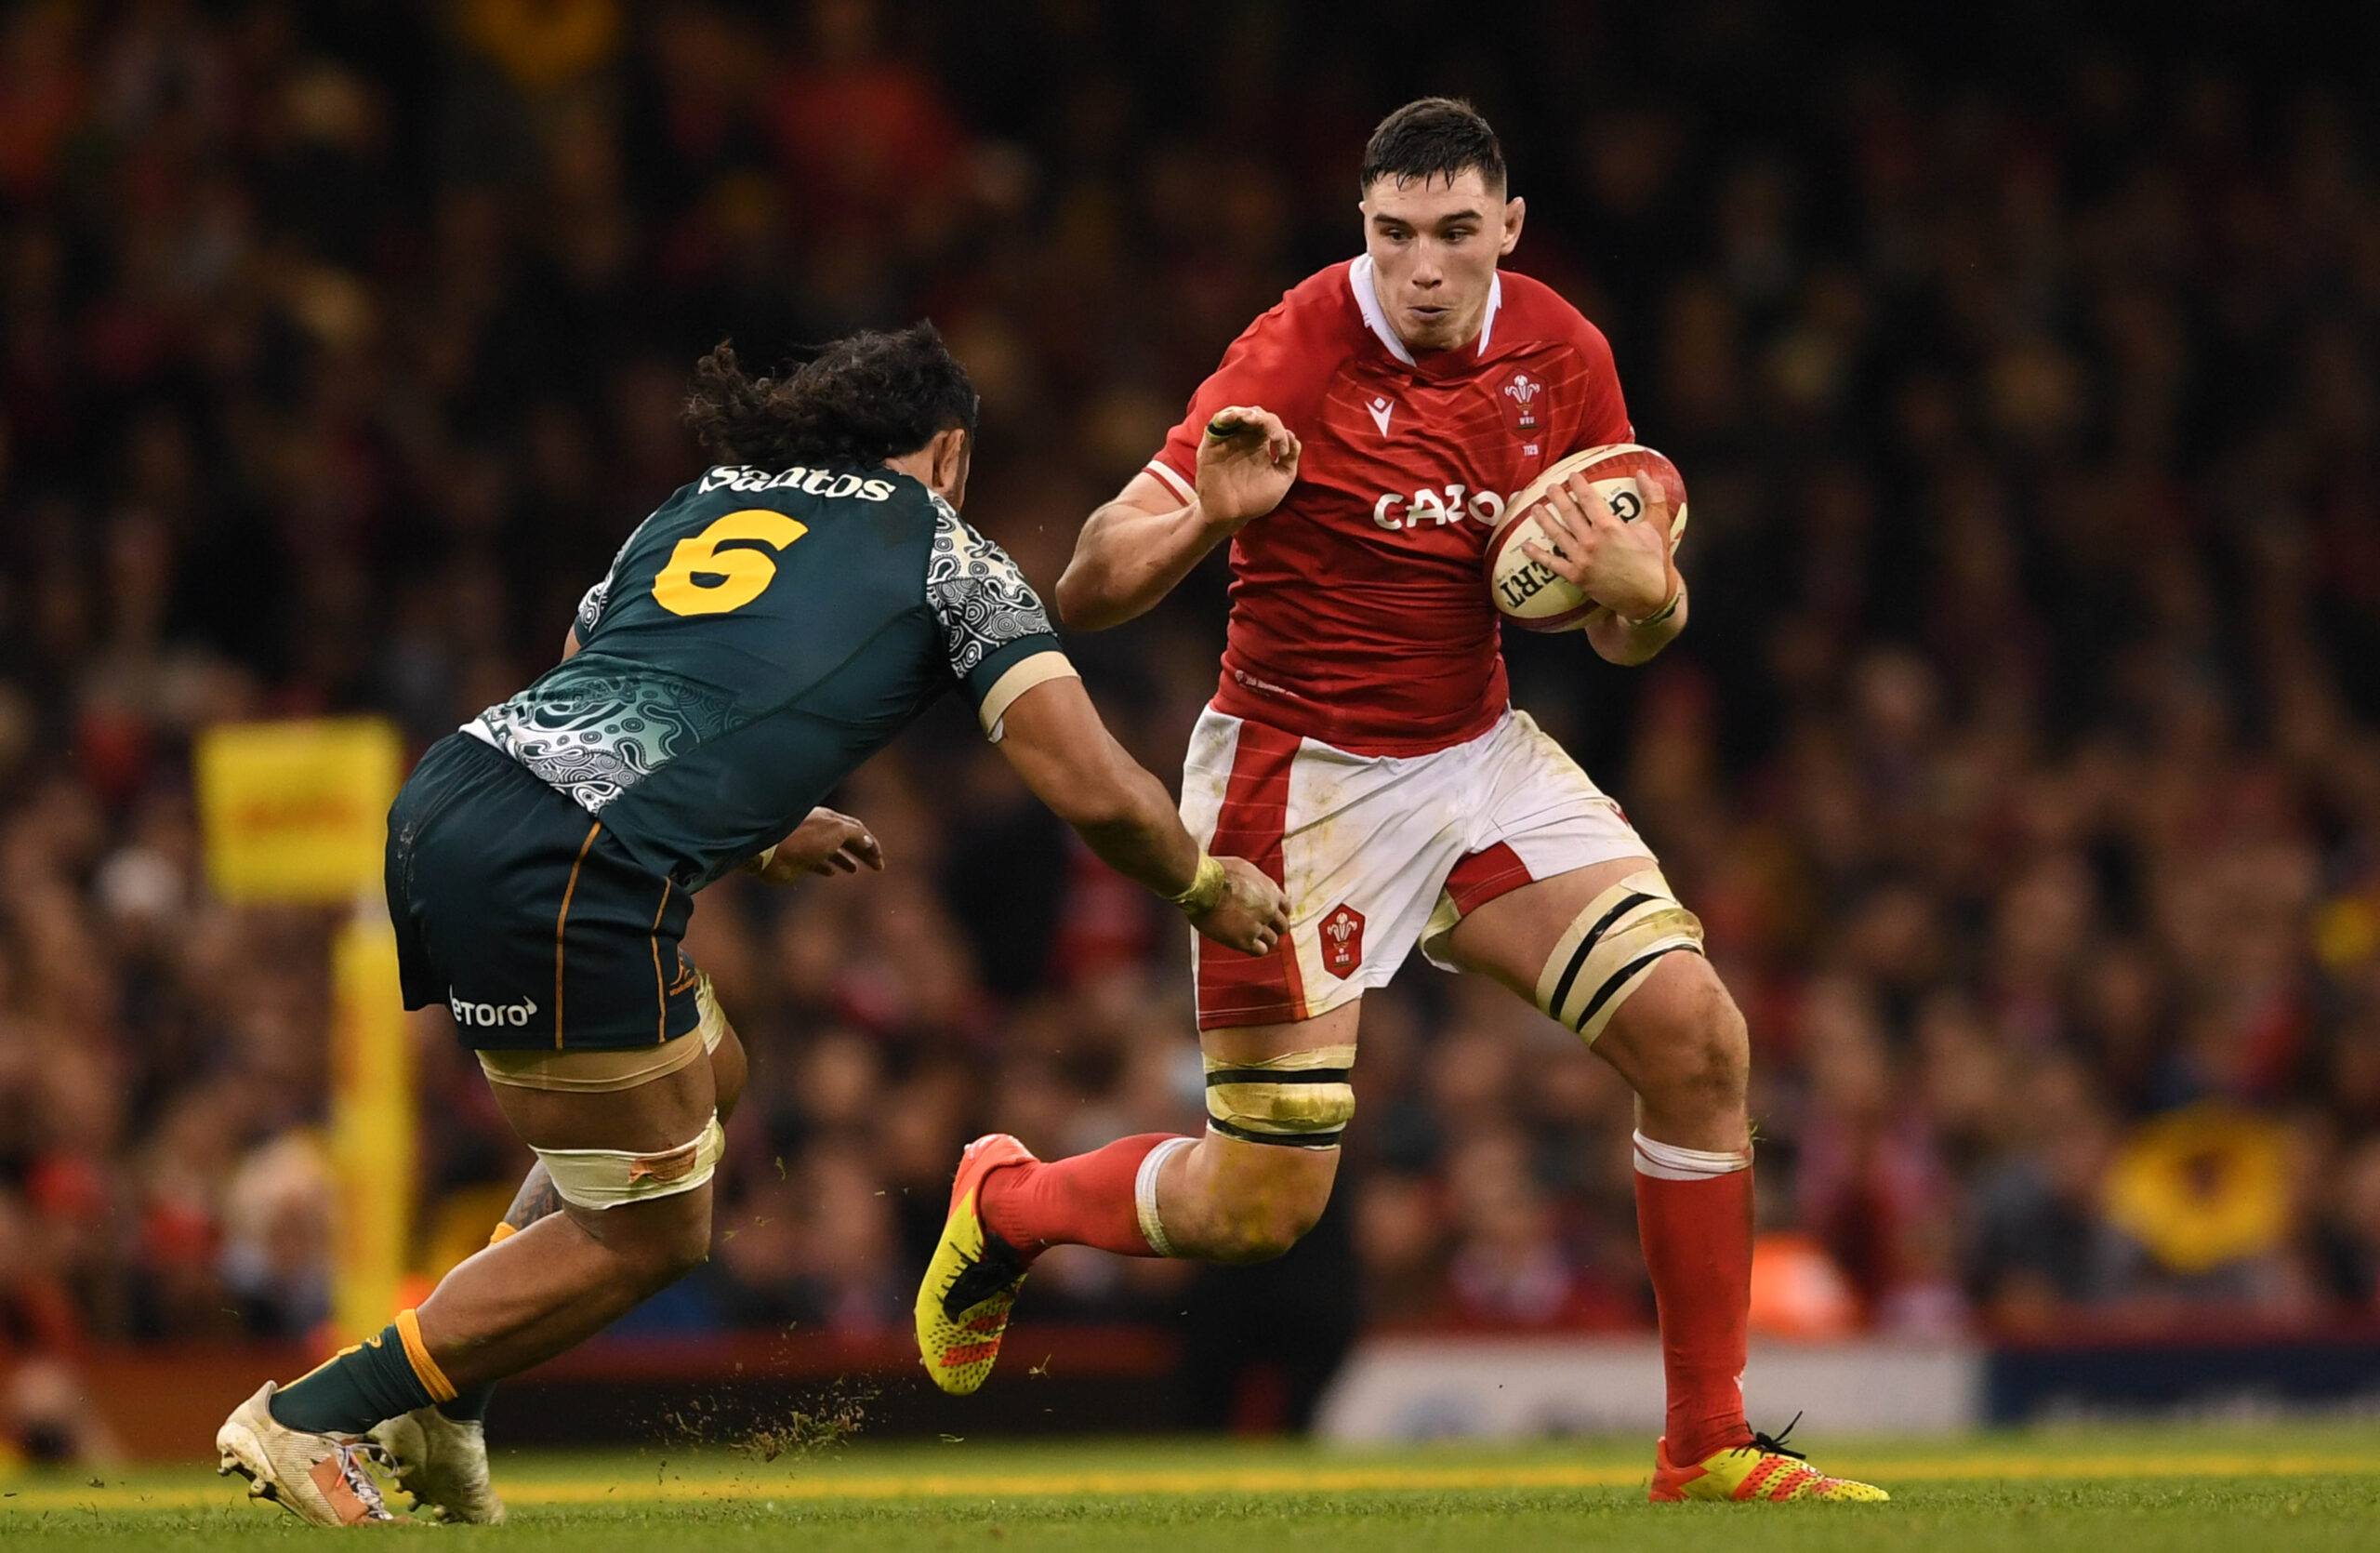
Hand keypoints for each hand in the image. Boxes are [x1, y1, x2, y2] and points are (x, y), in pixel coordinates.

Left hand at [743, 807, 883, 883]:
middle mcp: (819, 830)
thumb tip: (869, 842)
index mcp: (829, 819)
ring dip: (845, 859)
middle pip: (846, 841)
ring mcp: (807, 846)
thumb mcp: (837, 830)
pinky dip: (827, 867)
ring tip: (855, 870)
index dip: (870, 844)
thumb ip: (855, 834)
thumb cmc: (803, 838)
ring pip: (831, 852)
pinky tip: (832, 873)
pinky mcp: (796, 861)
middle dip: (862, 852)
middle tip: (877, 866)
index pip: (856, 830)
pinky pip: (815, 863)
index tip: (880, 858)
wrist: (769, 850)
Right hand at [1186, 856, 1291, 956]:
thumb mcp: (1243, 868)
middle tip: (1263, 929)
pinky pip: (1259, 951)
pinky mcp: (1243, 940)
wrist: (1202, 885)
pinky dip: (1255, 949)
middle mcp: (1269, 909)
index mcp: (1270, 891)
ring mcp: (1257, 926)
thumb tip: (1252, 884)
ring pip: (1272, 940)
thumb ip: (1253, 881)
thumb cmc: (1217, 873)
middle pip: (1283, 926)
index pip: (1285, 907)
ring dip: (1263, 940)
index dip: (1278, 913)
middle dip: (1274, 928)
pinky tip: (1244, 943)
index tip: (1270, 916)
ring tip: (1251, 937)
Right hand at [1195, 406, 1300, 531]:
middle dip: (1264, 419)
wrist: (1232, 517)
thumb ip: (1290, 458)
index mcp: (1260, 443)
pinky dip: (1225, 417)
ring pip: (1235, 414)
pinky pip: (1215, 425)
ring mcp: (1227, 441)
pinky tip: (1234, 418)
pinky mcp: (1211, 446)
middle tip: (1270, 431)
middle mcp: (1243, 438)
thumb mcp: (1281, 478)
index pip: (1270, 424)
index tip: (1283, 451)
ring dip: (1245, 413)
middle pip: (1254, 415)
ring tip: (1253, 419)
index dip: (1279, 431)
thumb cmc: (1255, 499)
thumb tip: (1291, 435)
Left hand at [1521, 470, 1678, 621]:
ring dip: (1544, 519)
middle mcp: (1591, 541)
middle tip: (1549, 487)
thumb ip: (1653, 496)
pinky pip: (1553, 564)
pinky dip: (1538, 555)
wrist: (1649, 596)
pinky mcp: (1576, 576)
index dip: (1578, 485)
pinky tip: (1526, 546)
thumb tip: (1643, 473)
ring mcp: (1581, 559)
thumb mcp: (1658, 525)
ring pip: (1557, 534)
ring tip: (1535, 508)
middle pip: (1568, 513)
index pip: (1588, 499)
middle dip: (1557, 497)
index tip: (1572, 476)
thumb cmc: (1655, 560)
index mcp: (1609, 527)